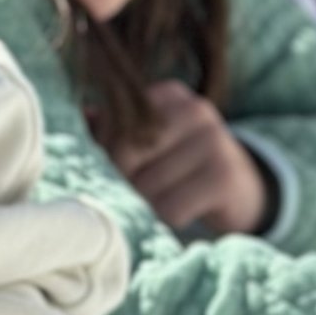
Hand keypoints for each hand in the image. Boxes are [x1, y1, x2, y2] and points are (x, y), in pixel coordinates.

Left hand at [108, 80, 271, 235]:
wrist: (240, 189)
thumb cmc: (180, 164)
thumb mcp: (151, 141)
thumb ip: (112, 130)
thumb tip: (76, 118)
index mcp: (167, 95)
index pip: (114, 125)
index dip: (105, 154)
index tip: (114, 169)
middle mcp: (193, 109)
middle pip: (126, 154)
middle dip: (122, 181)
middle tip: (133, 193)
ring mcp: (213, 140)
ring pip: (147, 186)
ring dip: (144, 205)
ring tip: (156, 203)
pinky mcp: (223, 176)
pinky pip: (171, 208)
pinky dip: (166, 219)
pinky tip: (176, 214)